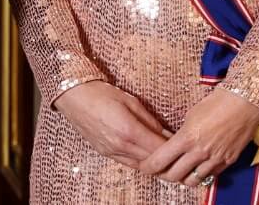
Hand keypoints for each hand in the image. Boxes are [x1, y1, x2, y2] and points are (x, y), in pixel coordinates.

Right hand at [53, 81, 169, 168]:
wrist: (73, 96)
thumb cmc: (101, 93)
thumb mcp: (132, 102)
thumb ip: (151, 121)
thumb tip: (168, 134)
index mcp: (128, 130)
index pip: (160, 149)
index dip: (175, 148)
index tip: (184, 142)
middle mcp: (120, 145)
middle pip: (153, 161)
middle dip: (168, 157)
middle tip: (179, 150)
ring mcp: (111, 151)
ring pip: (142, 166)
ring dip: (155, 161)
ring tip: (165, 152)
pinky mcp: (105, 153)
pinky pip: (129, 163)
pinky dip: (142, 160)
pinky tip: (148, 152)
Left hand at [136, 88, 258, 185]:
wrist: (243, 103)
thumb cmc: (214, 104)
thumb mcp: (190, 116)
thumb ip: (180, 135)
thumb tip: (172, 146)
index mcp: (186, 138)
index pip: (160, 161)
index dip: (149, 167)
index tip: (144, 166)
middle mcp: (200, 152)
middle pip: (174, 176)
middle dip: (162, 175)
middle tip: (159, 171)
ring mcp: (215, 159)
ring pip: (192, 180)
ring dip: (182, 178)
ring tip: (178, 171)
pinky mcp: (228, 162)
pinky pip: (210, 175)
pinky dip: (200, 175)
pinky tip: (196, 168)